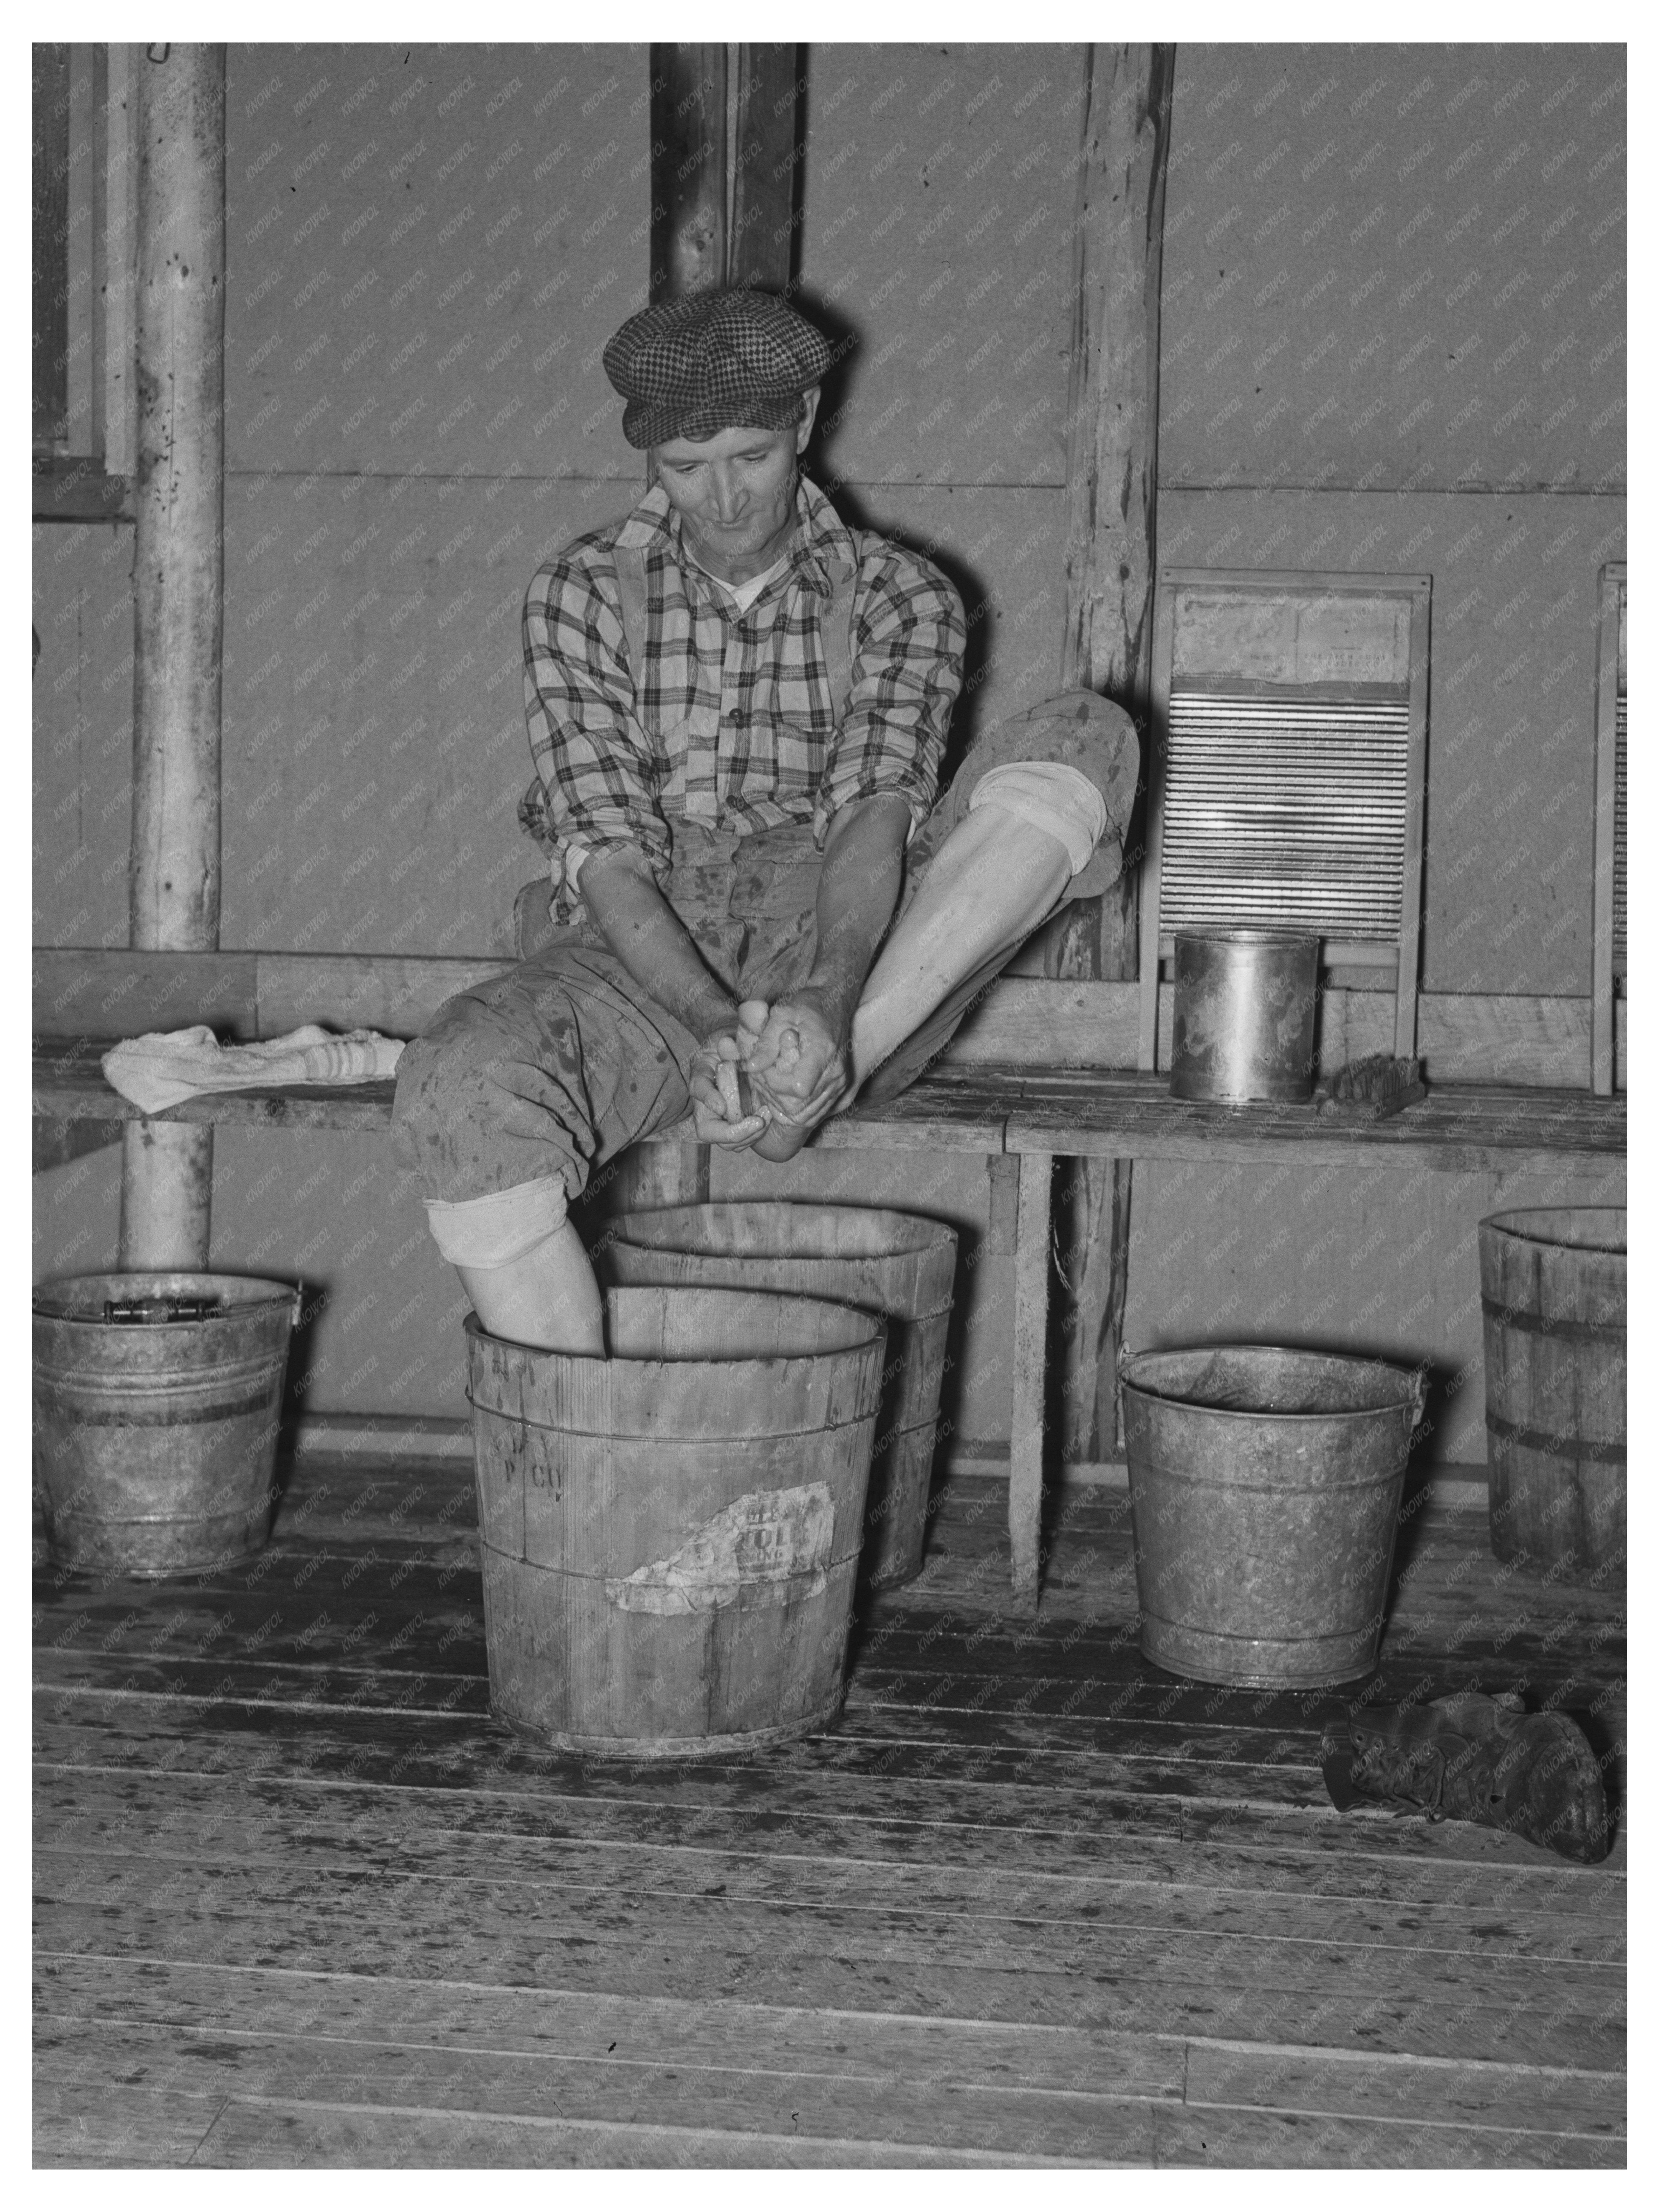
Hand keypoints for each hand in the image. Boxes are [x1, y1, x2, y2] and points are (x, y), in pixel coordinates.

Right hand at [688, 1021, 770, 1147]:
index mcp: (701, 1082)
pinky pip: (743, 1141)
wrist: (742, 1052)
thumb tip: (726, 1045)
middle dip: (734, 1132)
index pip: (697, 1090)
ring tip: (766, 1116)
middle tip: (758, 1121)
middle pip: (708, 1132)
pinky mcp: (739, 1125)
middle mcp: (707, 1105)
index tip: (722, 1106)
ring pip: (728, 1143)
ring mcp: (723, 1119)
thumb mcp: (726, 1039)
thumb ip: (727, 1045)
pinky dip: (756, 1134)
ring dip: (749, 1136)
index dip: (709, 1101)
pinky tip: (768, 1117)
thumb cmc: (732, 1043)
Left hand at [739, 992, 852, 1135]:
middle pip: (800, 1107)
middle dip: (774, 1097)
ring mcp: (839, 1084)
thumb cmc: (807, 1007)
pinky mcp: (838, 1091)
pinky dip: (795, 1109)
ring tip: (771, 1083)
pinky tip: (783, 1091)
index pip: (798, 1088)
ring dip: (782, 1105)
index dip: (775, 1083)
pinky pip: (814, 1114)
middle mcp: (835, 1073)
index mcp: (822, 1052)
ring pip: (806, 1116)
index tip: (764, 1067)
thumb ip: (767, 1042)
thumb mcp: (782, 1015)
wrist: (834, 1005)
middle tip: (763, 1076)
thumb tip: (752, 1067)